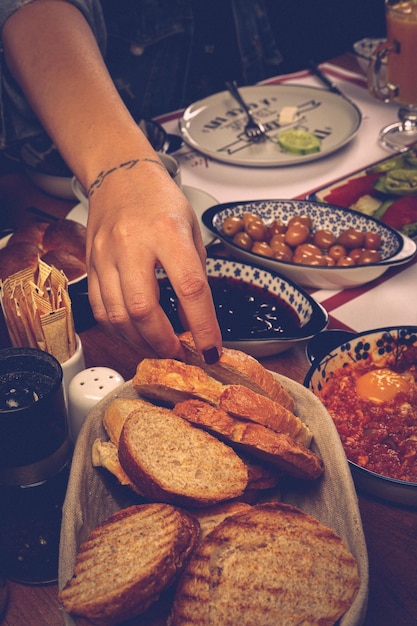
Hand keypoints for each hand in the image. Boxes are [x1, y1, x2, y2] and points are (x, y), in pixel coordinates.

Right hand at [85, 159, 221, 360]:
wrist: (120, 175)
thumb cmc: (159, 200)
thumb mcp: (191, 231)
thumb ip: (195, 275)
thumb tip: (194, 319)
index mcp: (168, 232)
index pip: (190, 288)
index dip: (202, 326)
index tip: (210, 349)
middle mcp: (132, 243)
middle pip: (144, 309)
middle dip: (163, 342)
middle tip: (178, 352)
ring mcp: (105, 254)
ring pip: (117, 315)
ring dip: (139, 341)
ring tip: (157, 347)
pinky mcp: (90, 264)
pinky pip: (100, 308)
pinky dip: (118, 329)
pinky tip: (133, 333)